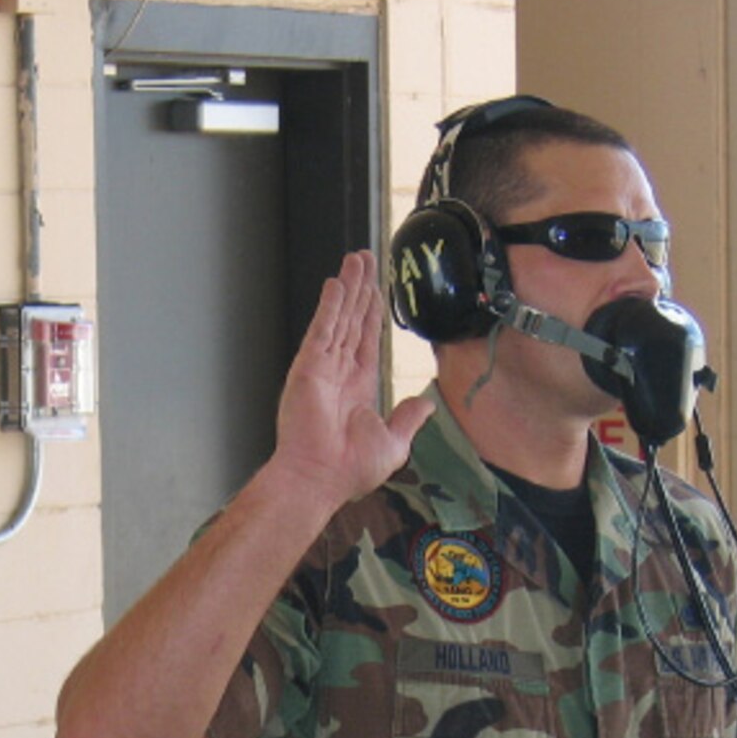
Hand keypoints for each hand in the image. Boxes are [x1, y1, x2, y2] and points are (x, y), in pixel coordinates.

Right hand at [267, 251, 434, 511]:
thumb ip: (409, 418)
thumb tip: (427, 403)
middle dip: (360, 290)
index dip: (372, 313)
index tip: (377, 290)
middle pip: (352, 321)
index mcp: (357, 388)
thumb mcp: (394, 443)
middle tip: (365, 259)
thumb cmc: (350, 470)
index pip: (367, 340)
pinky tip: (337, 284)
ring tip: (355, 258)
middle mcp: (338, 373)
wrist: (321, 479)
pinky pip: (322, 329)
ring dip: (348, 287)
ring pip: (339, 317)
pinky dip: (329, 306)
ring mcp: (322, 368)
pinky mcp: (309, 367)